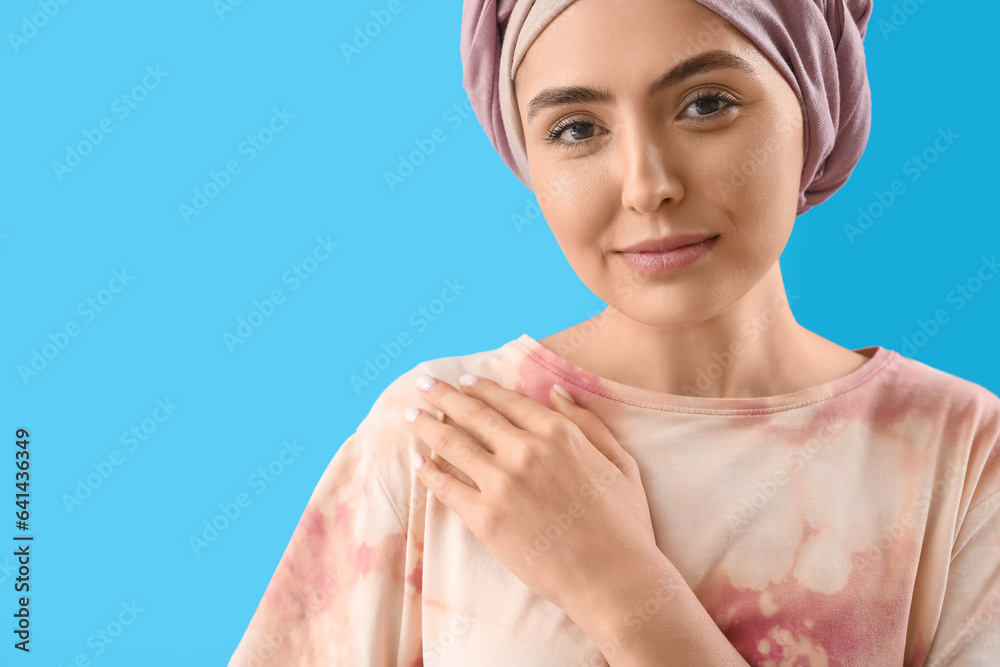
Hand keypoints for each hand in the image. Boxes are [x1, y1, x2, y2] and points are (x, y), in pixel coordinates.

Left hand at [403, 372, 658, 619]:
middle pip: (473, 414)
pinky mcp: (485, 518)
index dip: (482, 388)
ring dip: (427, 426)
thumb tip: (557, 392)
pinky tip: (418, 463)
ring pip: (452, 444)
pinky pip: (447, 488)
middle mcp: (525, 450)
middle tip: (423, 384)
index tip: (464, 382)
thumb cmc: (624, 524)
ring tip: (411, 416)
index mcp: (558, 433)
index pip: (507, 400)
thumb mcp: (619, 462)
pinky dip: (429, 472)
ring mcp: (501, 484)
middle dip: (443, 396)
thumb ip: (587, 423)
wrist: (612, 579)